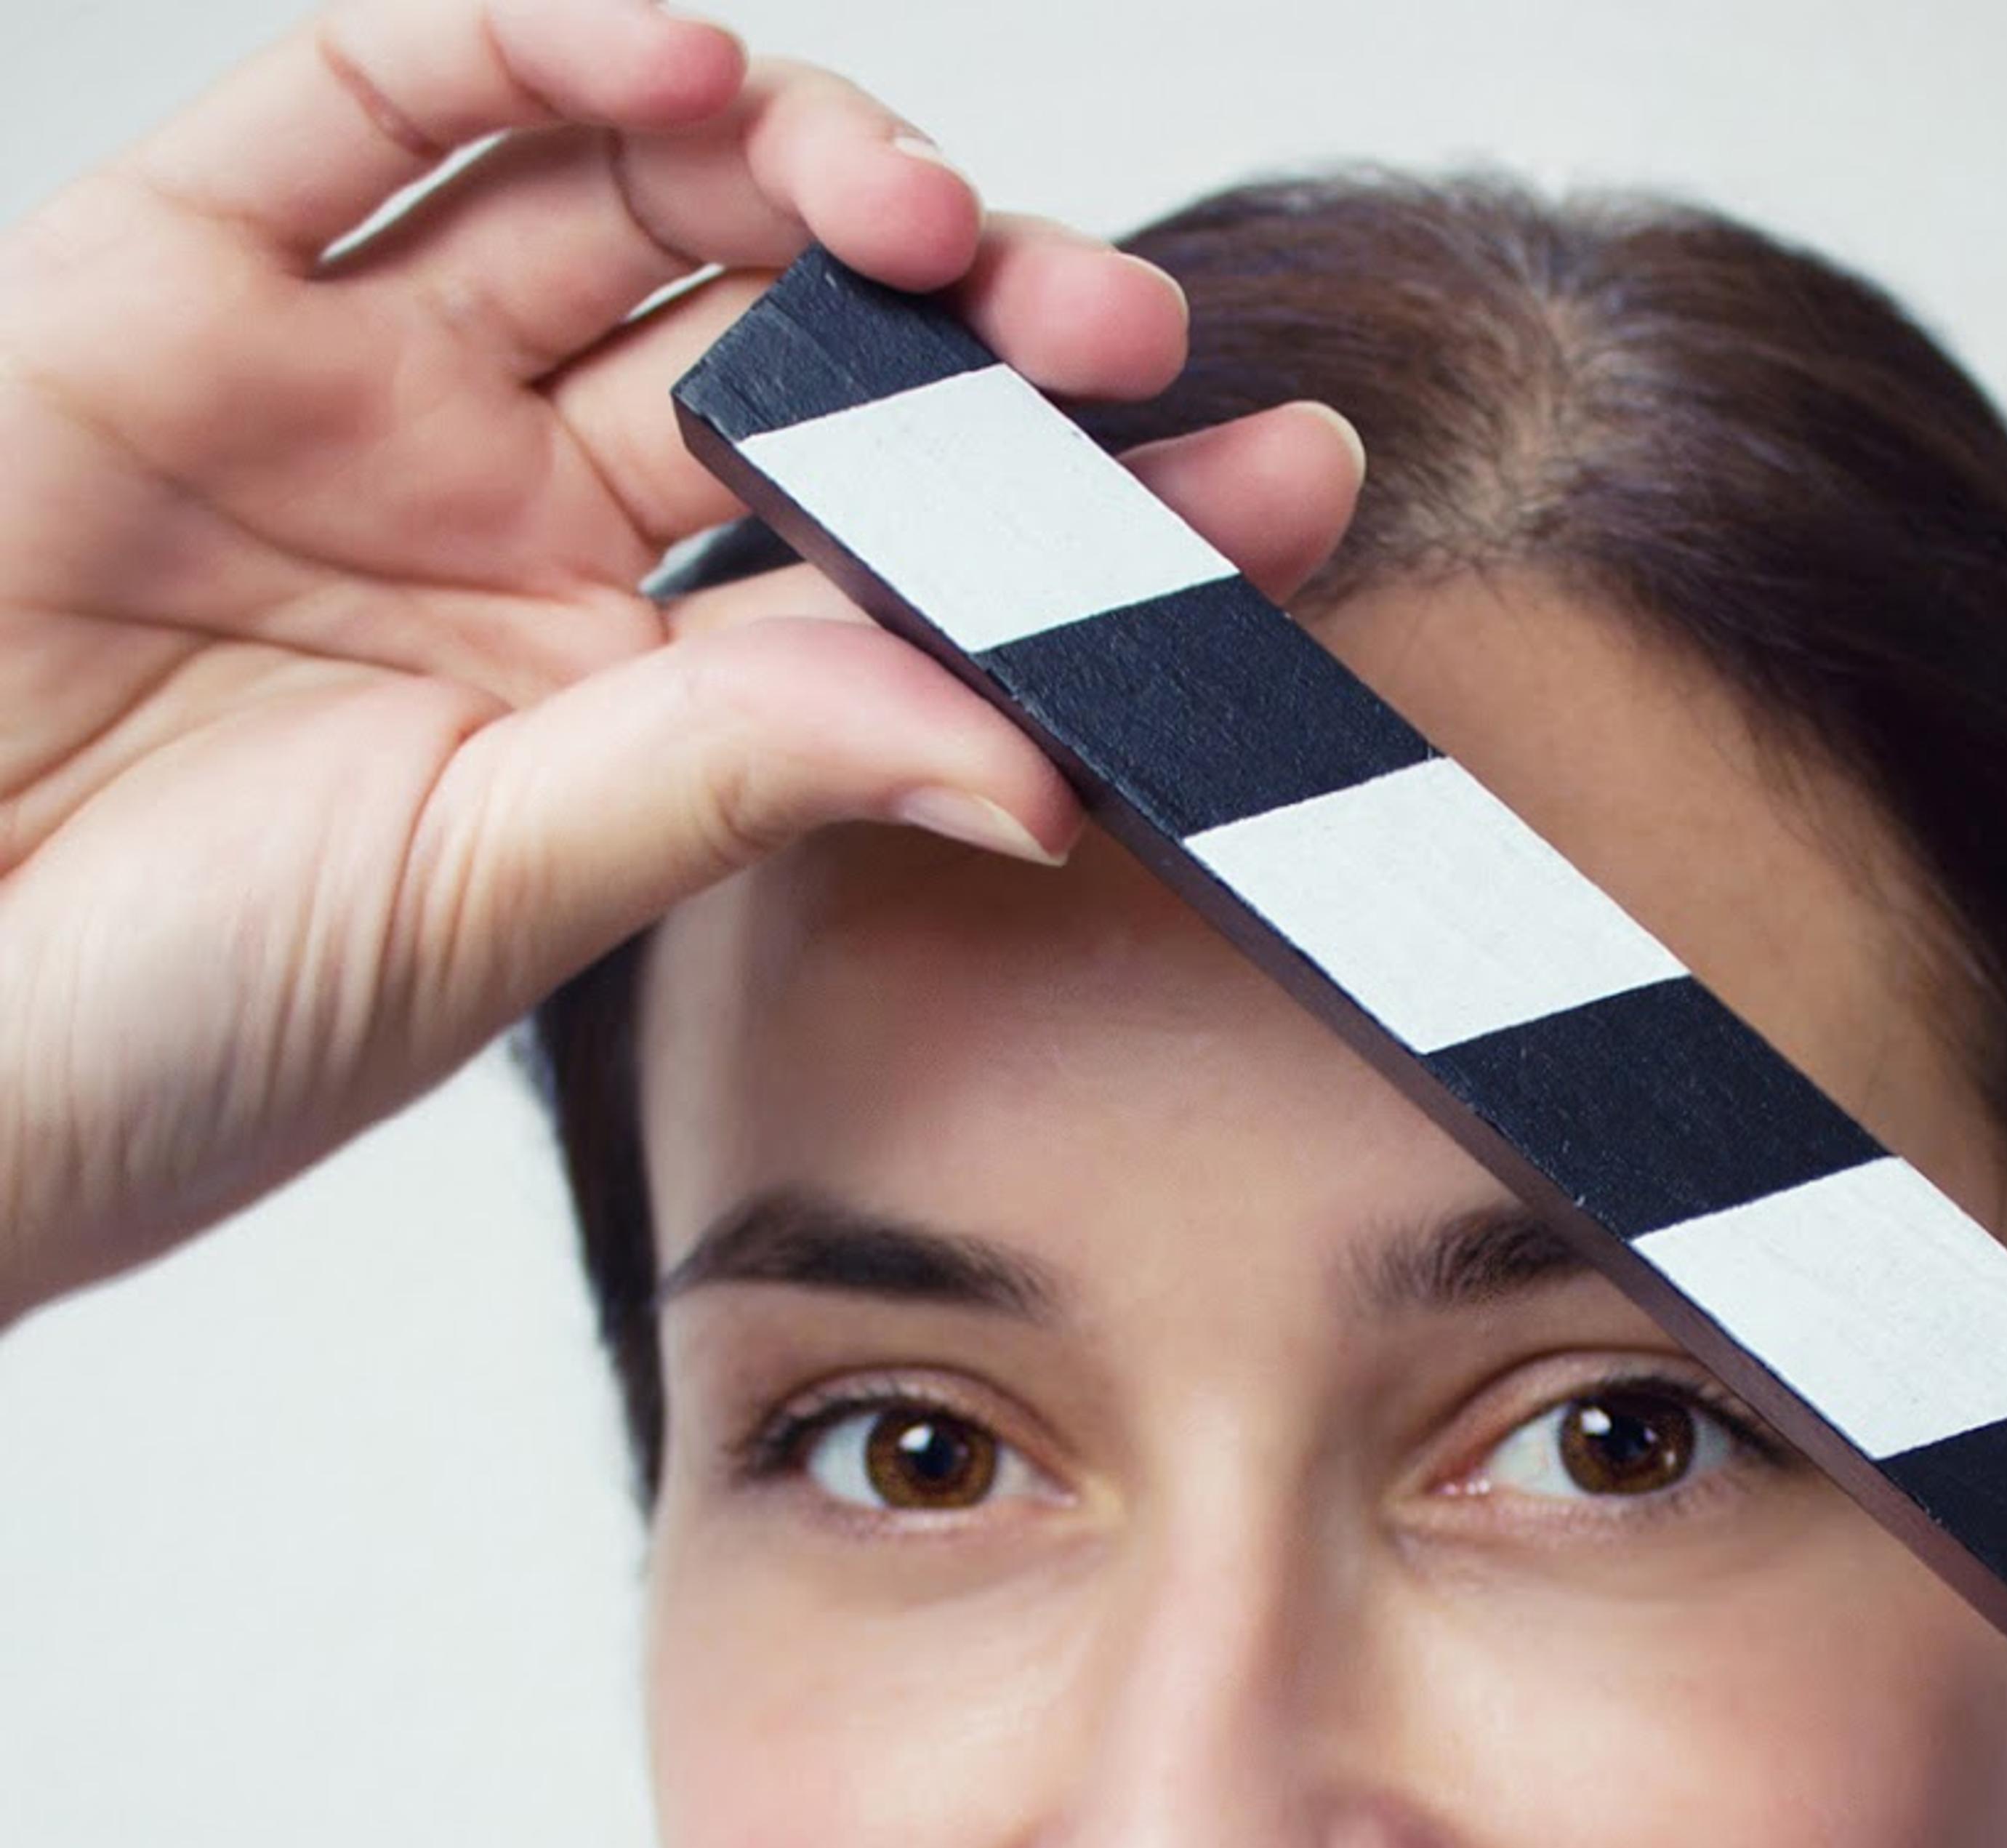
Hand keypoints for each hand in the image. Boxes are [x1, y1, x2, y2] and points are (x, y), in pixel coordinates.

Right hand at [0, 0, 1360, 1322]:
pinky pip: (366, 100)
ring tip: (919, 214)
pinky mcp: (169, 283)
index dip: (1084, 509)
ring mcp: (349, 391)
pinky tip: (690, 74)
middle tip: (1116, 328)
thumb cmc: (162, 1026)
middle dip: (970, 320)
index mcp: (612, 694)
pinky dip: (526, 47)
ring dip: (794, 165)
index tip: (1280, 485)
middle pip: (794, 354)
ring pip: (616, 196)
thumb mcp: (498, 892)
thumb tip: (1040, 755)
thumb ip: (748, 770)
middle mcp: (503, 521)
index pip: (901, 558)